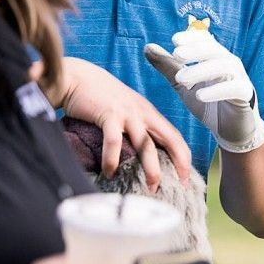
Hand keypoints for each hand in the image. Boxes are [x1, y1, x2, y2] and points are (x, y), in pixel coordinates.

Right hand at [55, 58, 193, 187]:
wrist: (78, 77)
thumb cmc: (100, 98)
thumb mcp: (125, 111)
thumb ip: (134, 127)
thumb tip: (139, 155)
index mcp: (150, 114)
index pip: (175, 137)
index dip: (184, 157)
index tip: (186, 178)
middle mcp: (144, 113)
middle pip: (170, 140)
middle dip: (178, 164)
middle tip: (180, 186)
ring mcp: (128, 113)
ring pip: (146, 144)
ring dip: (151, 168)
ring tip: (151, 187)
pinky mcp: (109, 114)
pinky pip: (114, 141)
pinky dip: (113, 159)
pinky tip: (110, 173)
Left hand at [145, 29, 263, 153]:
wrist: (230, 129)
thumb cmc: (208, 103)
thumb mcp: (183, 84)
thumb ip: (168, 66)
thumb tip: (147, 46)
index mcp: (215, 58)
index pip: (206, 40)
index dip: (192, 37)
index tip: (174, 40)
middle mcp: (229, 64)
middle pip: (215, 50)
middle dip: (196, 50)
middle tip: (177, 54)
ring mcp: (239, 78)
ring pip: (225, 66)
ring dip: (202, 70)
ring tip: (181, 79)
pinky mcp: (246, 95)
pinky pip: (236, 88)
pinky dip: (218, 90)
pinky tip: (200, 95)